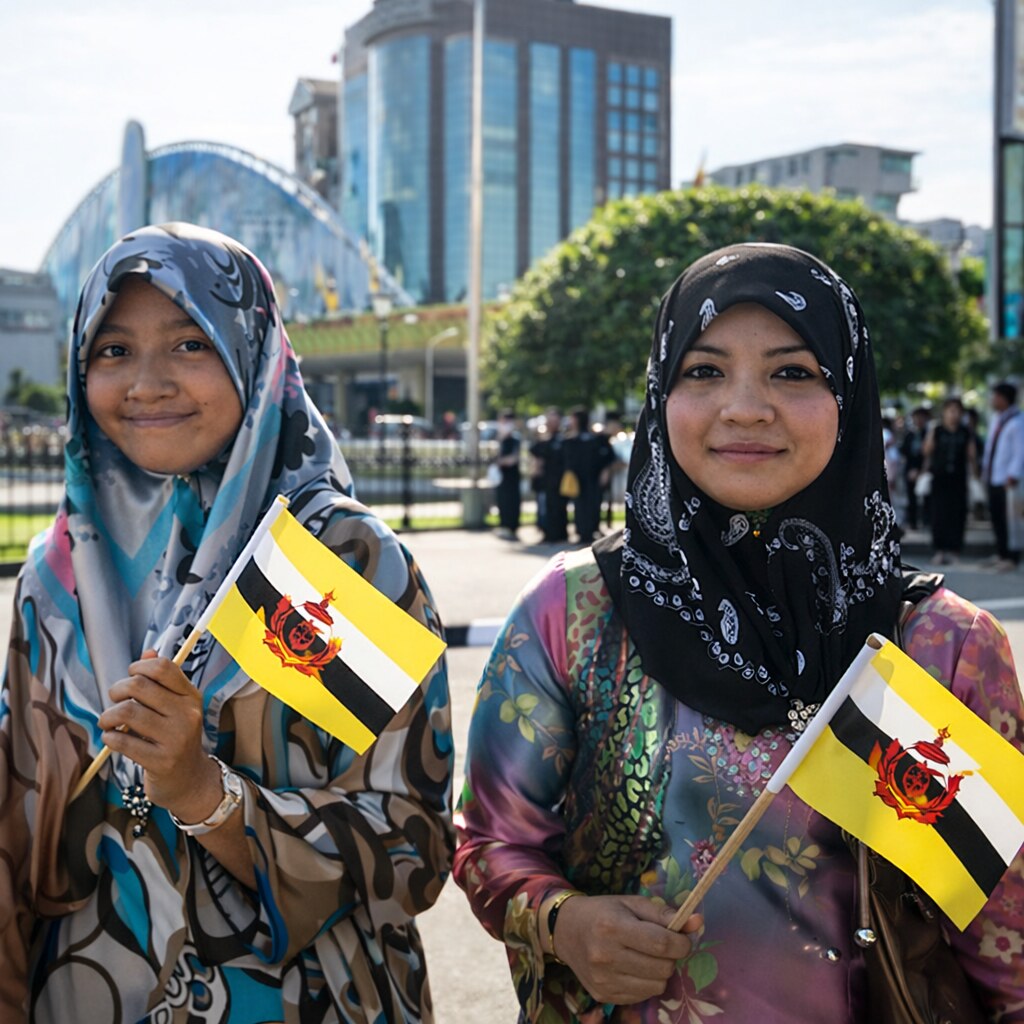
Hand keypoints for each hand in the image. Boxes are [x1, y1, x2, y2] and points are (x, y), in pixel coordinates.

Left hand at [97, 649, 219, 819]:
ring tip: (107, 722)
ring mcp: (176, 738)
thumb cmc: (175, 738)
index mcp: (191, 697)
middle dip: (116, 690)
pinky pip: (122, 741)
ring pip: (127, 712)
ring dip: (108, 716)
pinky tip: (112, 740)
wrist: (189, 780)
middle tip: (113, 700)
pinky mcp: (161, 761)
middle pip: (139, 686)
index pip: (163, 668)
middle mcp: (187, 714)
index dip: (139, 667)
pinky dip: (109, 738)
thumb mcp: (176, 707)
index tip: (130, 676)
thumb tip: (148, 652)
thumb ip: (162, 680)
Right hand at [553, 894, 700, 1004]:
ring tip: (646, 957)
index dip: (681, 943)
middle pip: (662, 968)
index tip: (682, 938)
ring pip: (656, 986)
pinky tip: (633, 968)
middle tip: (660, 945)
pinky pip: (642, 996)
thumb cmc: (603, 911)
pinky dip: (645, 983)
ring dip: (659, 972)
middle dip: (670, 957)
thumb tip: (698, 922)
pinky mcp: (602, 995)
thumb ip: (664, 913)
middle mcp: (606, 956)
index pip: (662, 944)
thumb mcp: (631, 903)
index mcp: (613, 927)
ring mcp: (603, 980)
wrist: (566, 931)